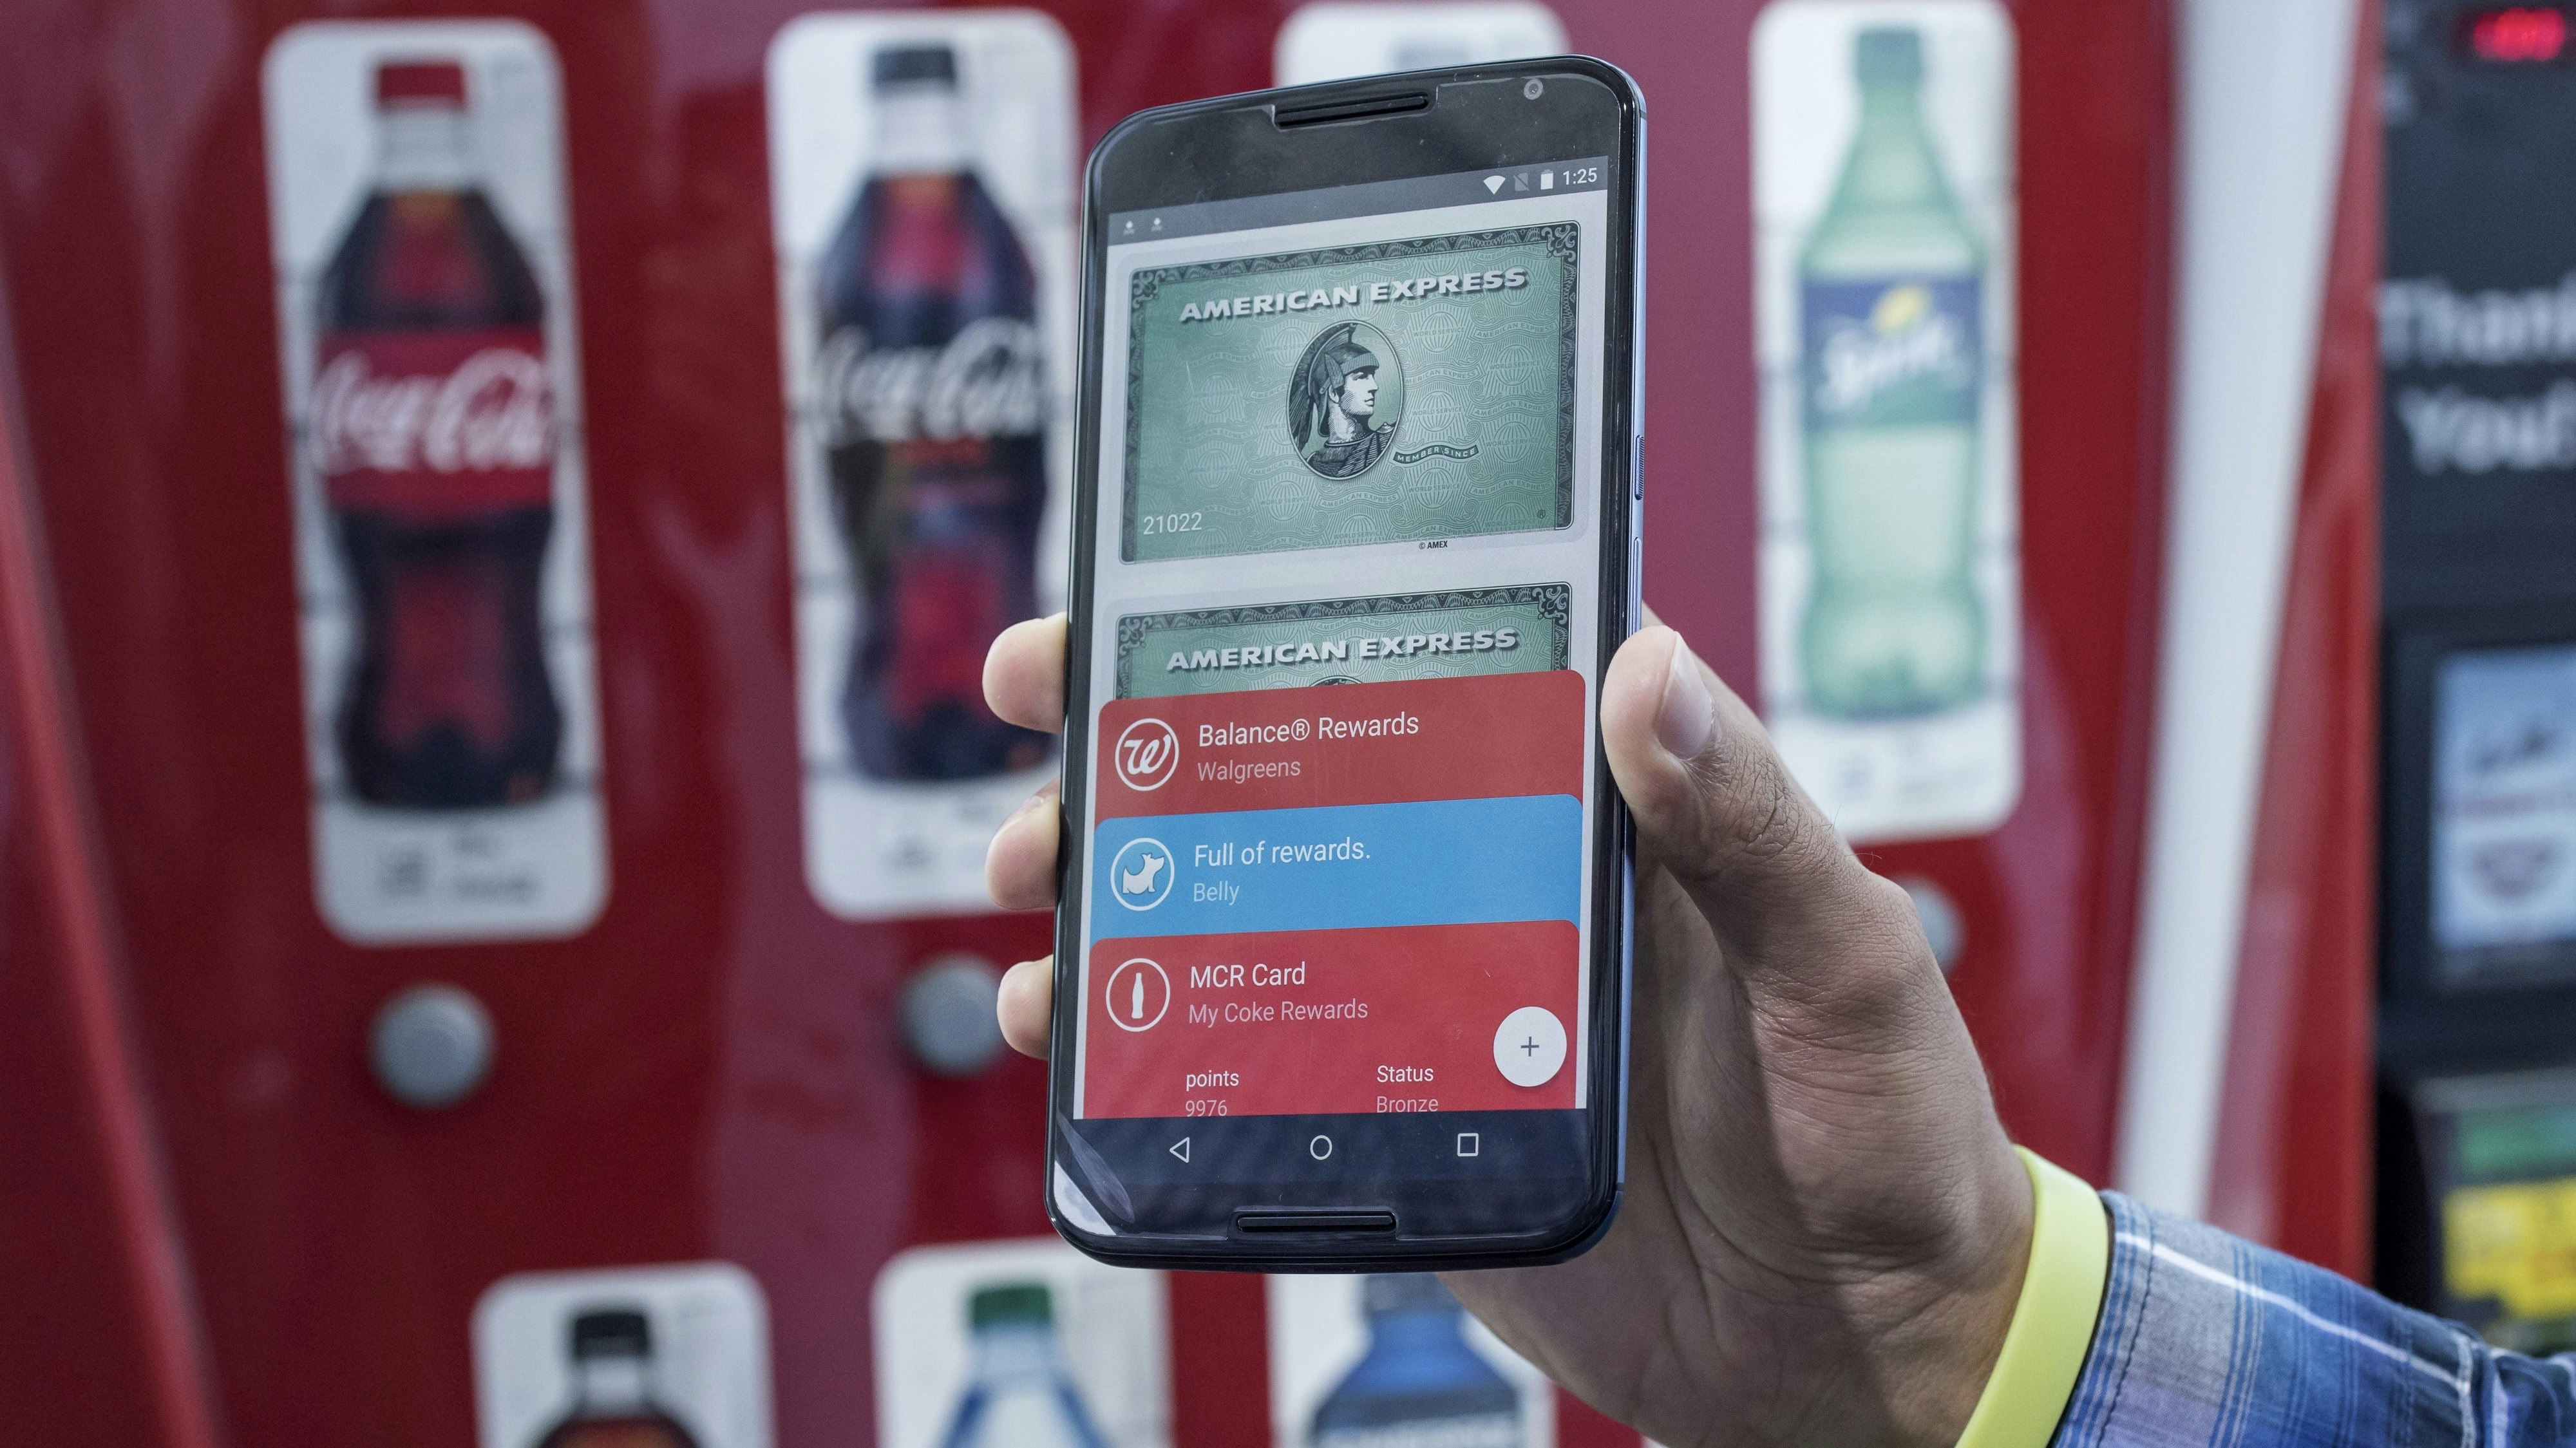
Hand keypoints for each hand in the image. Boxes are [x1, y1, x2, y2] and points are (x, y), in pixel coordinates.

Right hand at [982, 613, 2032, 1447]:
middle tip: (1040, 708)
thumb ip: (1747, 830)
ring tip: (1033, 878)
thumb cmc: (1885, 1135)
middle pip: (1299, 765)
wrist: (1857, 1349)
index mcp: (1603, 806)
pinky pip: (1257, 1053)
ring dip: (1126, 877)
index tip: (1164, 578)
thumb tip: (1648, 669)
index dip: (1295, 606)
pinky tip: (1071, 1022)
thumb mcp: (1838, 964)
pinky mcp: (1402, 1115)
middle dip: (1152, 729)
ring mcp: (1439, 997)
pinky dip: (1155, 1031)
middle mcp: (1500, 878)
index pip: (1435, 658)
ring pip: (1250, 899)